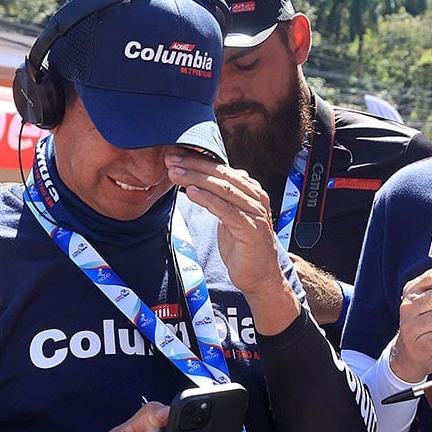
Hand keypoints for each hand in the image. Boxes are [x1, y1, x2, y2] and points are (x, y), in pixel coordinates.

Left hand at [166, 153, 298, 333]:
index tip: (174, 156)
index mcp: (251, 191)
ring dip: (196, 178)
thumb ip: (222, 198)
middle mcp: (256, 198)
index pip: (222, 169)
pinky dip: (208, 199)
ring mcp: (255, 213)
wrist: (260, 276)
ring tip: (174, 173)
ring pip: (223, 189)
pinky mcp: (250, 228)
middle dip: (194, 165)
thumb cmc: (243, 246)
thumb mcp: (230, 216)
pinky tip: (191, 192)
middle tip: (170, 160)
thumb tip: (205, 179)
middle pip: (222, 175)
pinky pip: (226, 209)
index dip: (198, 161)